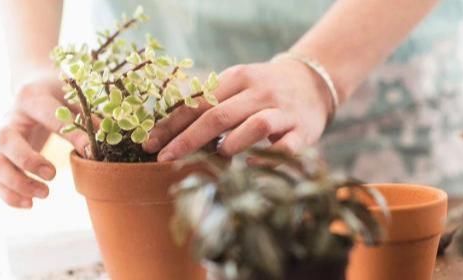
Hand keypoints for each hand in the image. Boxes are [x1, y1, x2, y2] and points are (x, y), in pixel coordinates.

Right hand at [0, 70, 88, 207]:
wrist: (32, 87)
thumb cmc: (59, 93)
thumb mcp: (74, 97)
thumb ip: (88, 117)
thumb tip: (105, 142)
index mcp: (32, 98)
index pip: (47, 116)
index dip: (69, 134)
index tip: (89, 152)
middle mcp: (10, 118)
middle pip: (5, 140)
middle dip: (27, 161)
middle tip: (53, 174)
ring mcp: (1, 139)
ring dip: (17, 183)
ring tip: (45, 194)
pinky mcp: (1, 156)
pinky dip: (8, 195)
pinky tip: (30, 204)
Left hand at [143, 59, 331, 160]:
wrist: (313, 81)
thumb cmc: (262, 89)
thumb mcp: (236, 84)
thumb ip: (207, 100)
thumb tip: (163, 125)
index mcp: (238, 78)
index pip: (198, 101)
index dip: (171, 123)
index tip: (149, 143)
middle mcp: (260, 91)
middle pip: (219, 115)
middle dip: (188, 139)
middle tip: (164, 158)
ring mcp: (283, 111)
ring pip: (256, 125)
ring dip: (232, 143)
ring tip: (218, 155)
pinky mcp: (304, 131)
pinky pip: (287, 147)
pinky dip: (269, 157)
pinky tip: (252, 165)